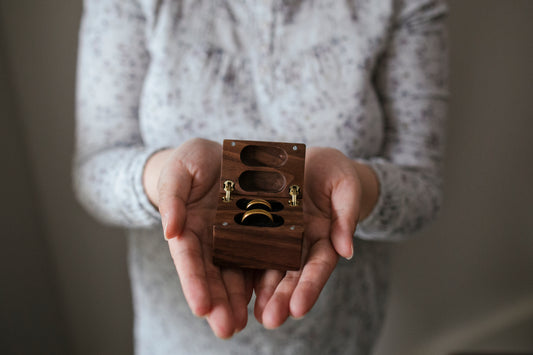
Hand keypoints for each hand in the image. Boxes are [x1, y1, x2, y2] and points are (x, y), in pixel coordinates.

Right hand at [143, 138, 252, 337]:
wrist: (218, 155)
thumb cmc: (192, 161)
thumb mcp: (180, 170)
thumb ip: (173, 197)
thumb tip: (170, 231)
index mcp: (187, 228)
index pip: (188, 259)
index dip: (193, 283)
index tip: (200, 307)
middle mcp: (209, 240)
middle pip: (212, 275)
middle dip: (219, 303)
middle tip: (227, 329)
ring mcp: (232, 239)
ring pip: (235, 274)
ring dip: (238, 300)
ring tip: (245, 324)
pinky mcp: (255, 234)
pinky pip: (259, 257)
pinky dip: (261, 279)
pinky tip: (267, 300)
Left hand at [253, 147, 377, 327]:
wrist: (310, 160)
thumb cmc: (334, 172)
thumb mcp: (345, 186)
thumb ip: (346, 215)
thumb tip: (347, 251)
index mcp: (324, 236)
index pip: (319, 266)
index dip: (310, 286)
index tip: (299, 308)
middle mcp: (300, 244)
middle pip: (292, 276)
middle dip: (281, 298)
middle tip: (270, 320)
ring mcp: (279, 238)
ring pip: (269, 269)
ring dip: (262, 294)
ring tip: (251, 315)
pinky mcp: (258, 229)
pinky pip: (249, 250)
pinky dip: (244, 270)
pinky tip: (233, 289)